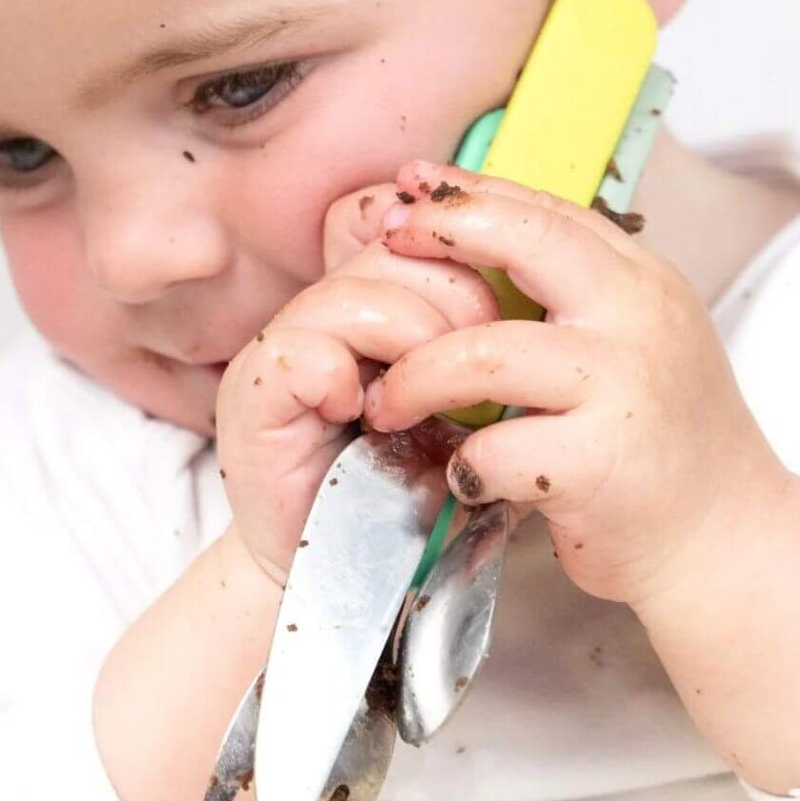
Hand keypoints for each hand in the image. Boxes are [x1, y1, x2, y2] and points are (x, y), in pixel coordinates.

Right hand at [215, 183, 501, 587]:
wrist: (356, 584)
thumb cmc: (419, 496)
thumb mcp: (472, 407)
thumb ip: (487, 344)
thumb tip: (547, 277)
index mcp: (370, 300)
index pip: (396, 216)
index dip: (454, 238)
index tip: (501, 300)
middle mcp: (320, 311)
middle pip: (388, 245)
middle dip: (454, 292)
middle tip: (475, 356)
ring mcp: (282, 350)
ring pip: (350, 291)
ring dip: (409, 336)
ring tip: (421, 396)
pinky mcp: (252, 400)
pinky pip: (297, 351)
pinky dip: (341, 375)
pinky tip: (363, 415)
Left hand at [354, 160, 794, 610]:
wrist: (730, 542)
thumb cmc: (664, 445)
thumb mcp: (635, 344)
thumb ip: (574, 298)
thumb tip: (473, 242)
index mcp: (644, 282)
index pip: (547, 210)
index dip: (469, 192)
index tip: (409, 187)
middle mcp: (640, 319)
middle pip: (524, 241)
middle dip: (440, 235)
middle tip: (383, 254)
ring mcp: (624, 387)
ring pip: (483, 352)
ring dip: (416, 377)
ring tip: (386, 403)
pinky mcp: (601, 462)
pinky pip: (495, 446)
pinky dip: (464, 463)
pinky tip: (462, 475)